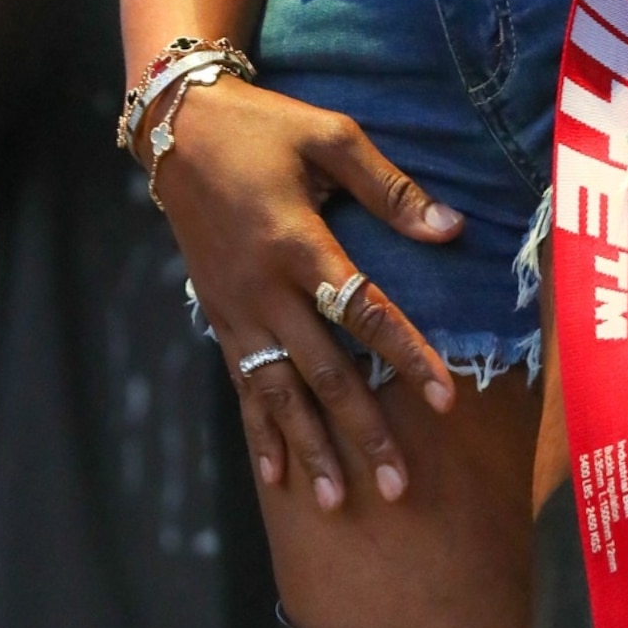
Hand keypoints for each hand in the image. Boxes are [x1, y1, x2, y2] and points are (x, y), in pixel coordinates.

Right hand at [157, 77, 463, 509]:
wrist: (177, 130)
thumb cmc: (265, 126)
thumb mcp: (330, 135)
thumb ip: (389, 187)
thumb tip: (450, 229)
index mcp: (297, 241)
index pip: (362, 311)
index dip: (406, 355)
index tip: (445, 400)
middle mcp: (265, 288)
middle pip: (323, 372)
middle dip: (362, 432)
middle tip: (398, 486)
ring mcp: (236, 310)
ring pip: (279, 393)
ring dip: (310, 448)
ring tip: (339, 501)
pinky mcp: (218, 317)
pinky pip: (242, 385)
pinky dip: (259, 432)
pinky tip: (276, 477)